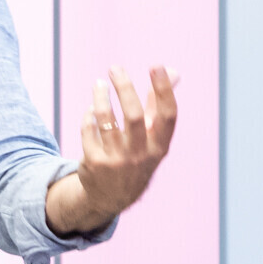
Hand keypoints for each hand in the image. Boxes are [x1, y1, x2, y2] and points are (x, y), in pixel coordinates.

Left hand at [49, 66, 178, 235]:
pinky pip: (89, 128)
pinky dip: (90, 115)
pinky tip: (92, 110)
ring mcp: (116, 161)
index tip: (156, 66)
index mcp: (159, 147)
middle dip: (124, 87)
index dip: (163, 90)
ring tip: (99, 84)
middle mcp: (140, 155)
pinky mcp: (94, 162)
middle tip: (115, 68)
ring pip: (105, 119)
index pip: (168, 116)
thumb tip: (173, 71)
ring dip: (101, 97)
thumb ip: (159, 104)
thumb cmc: (136, 156)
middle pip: (134, 115)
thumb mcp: (152, 138)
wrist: (110, 197)